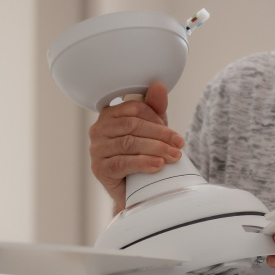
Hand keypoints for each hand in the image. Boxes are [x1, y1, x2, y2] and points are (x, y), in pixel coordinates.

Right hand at [88, 82, 185, 208]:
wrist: (135, 189)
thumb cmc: (143, 155)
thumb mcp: (153, 130)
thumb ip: (155, 108)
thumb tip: (158, 85)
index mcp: (110, 115)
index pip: (134, 108)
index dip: (157, 119)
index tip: (174, 134)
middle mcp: (98, 129)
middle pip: (132, 125)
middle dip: (160, 135)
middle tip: (179, 145)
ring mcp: (96, 149)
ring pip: (129, 143)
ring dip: (156, 149)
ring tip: (174, 157)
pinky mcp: (99, 168)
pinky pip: (122, 162)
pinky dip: (143, 163)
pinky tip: (158, 166)